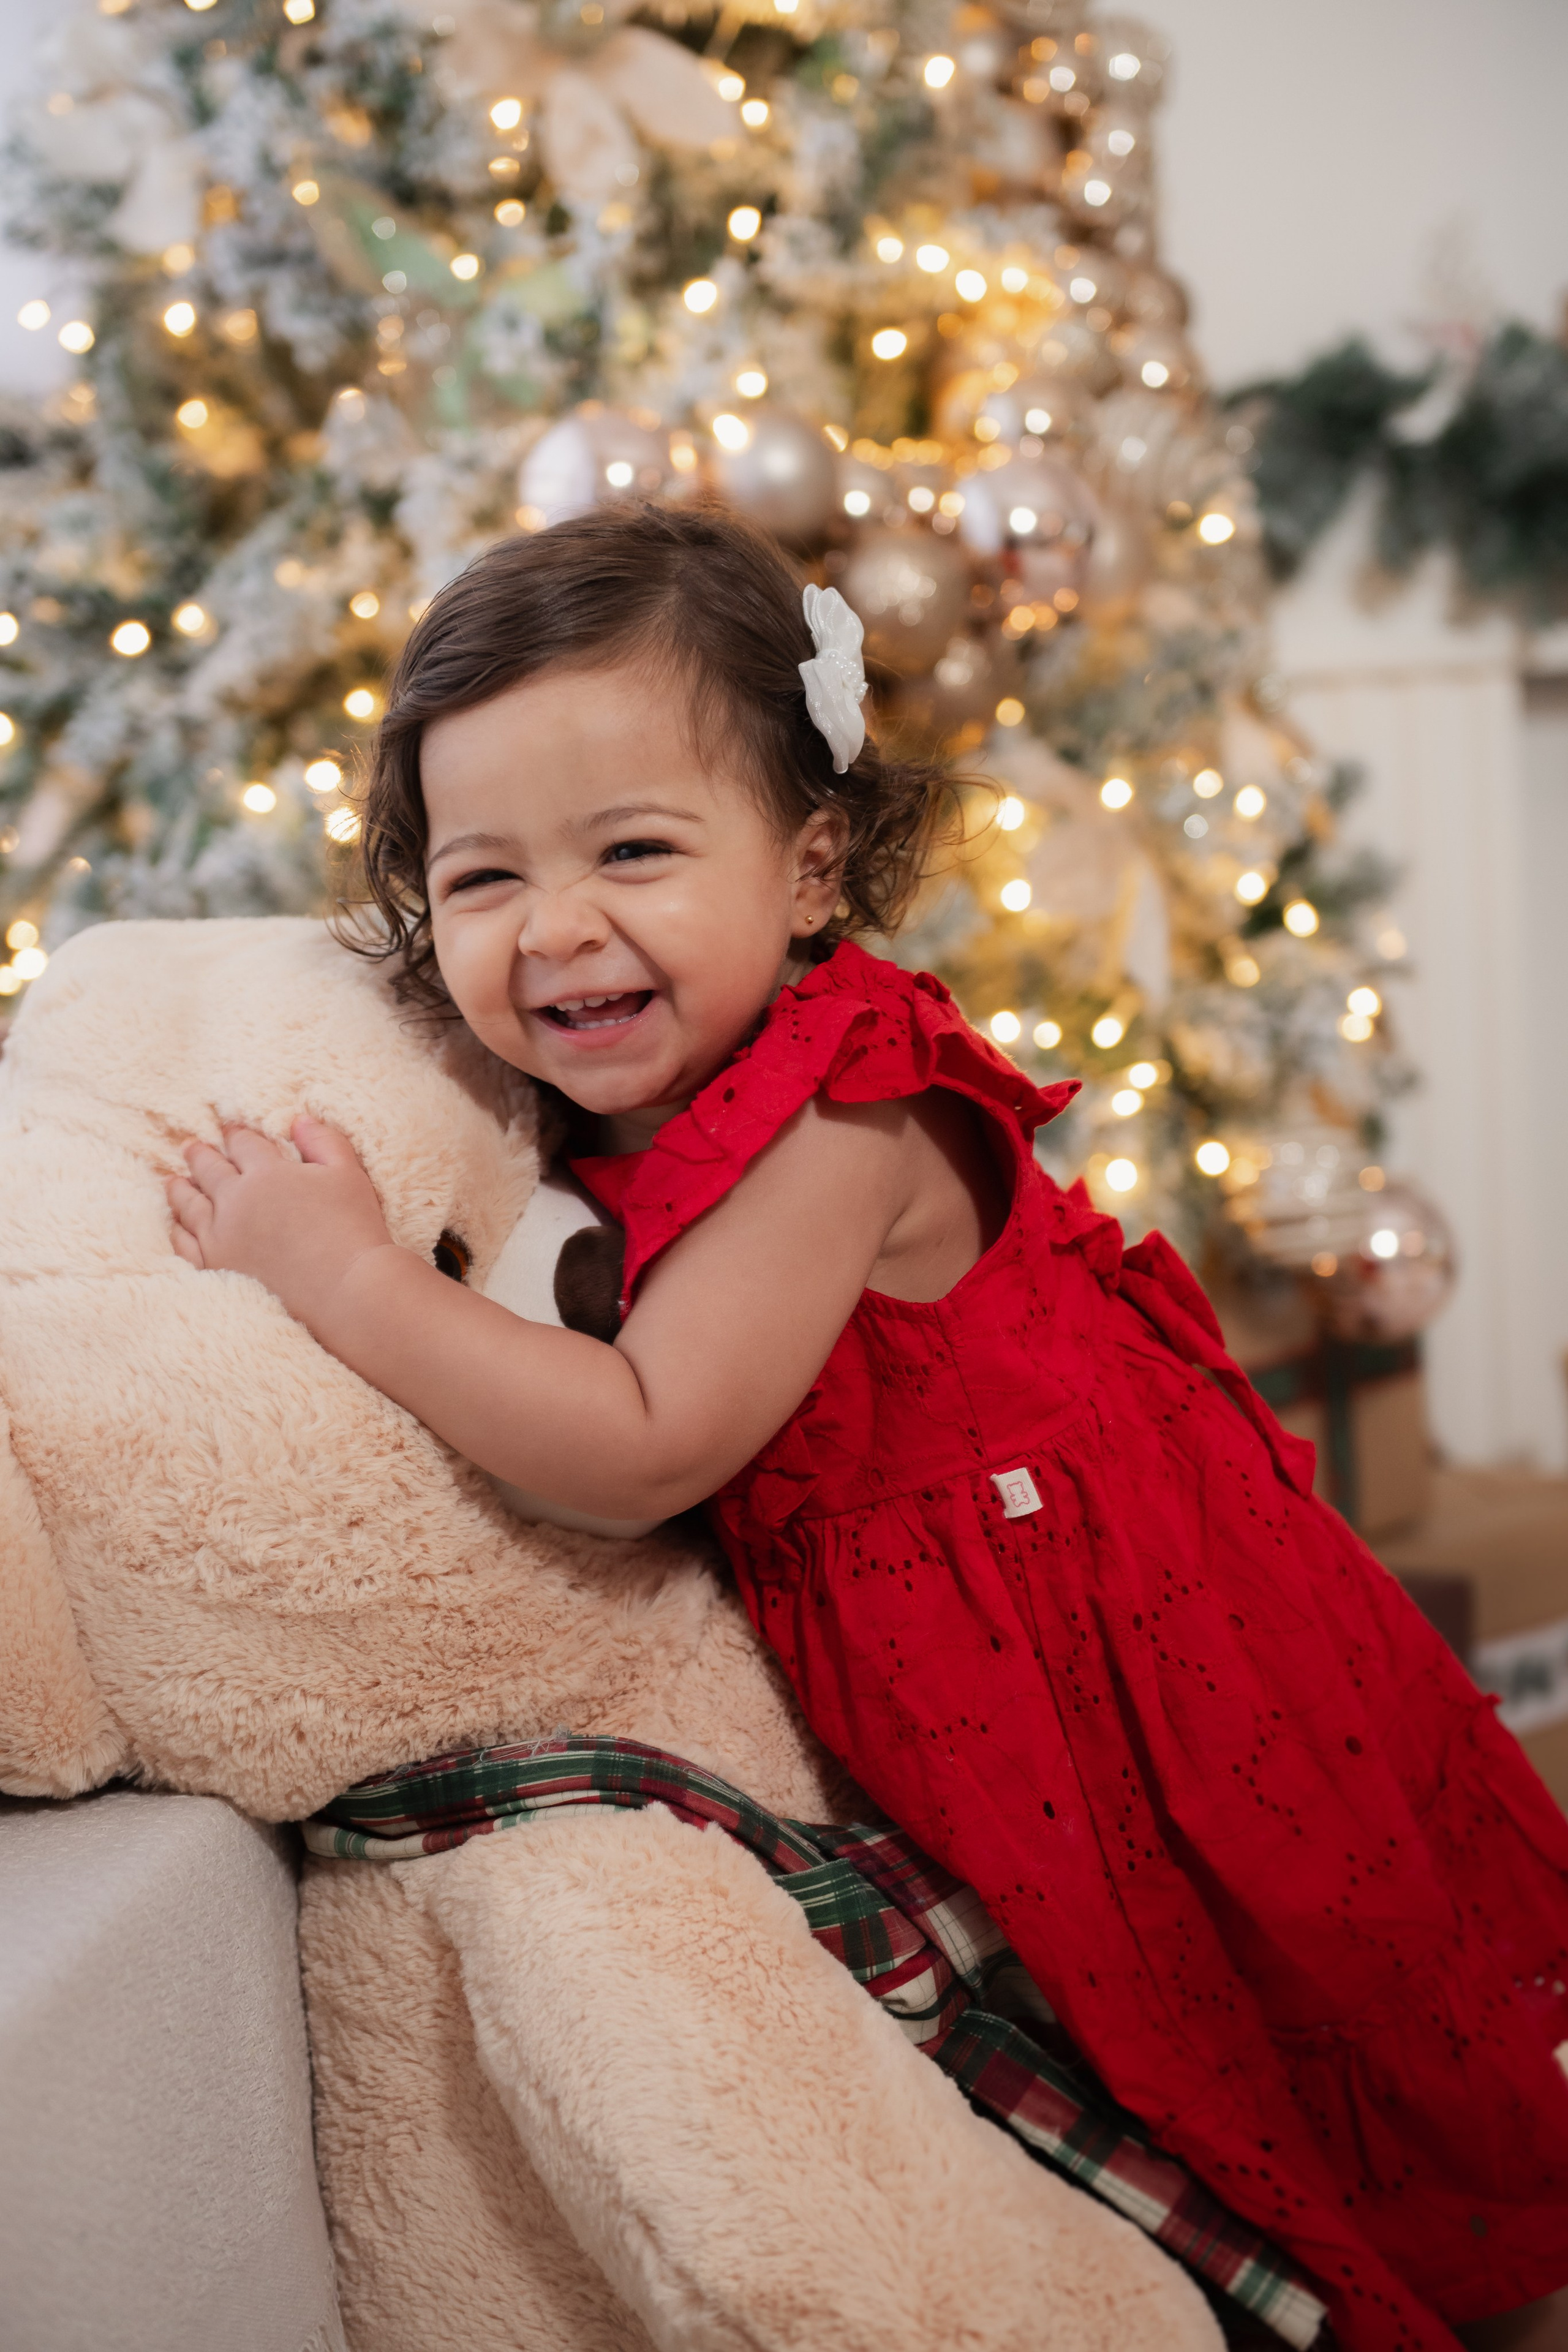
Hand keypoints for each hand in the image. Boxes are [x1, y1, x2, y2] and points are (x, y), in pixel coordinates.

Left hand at [167, 1115, 396, 1331]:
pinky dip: (178, 1230)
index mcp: (268, 1173)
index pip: (244, 1144)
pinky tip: (178, 1225)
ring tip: (173, 1181)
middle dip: (200, 1155)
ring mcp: (221, 1237)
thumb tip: (298, 1120)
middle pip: (210, 1169)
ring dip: (180, 1188)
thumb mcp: (348, 1174)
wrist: (346, 1290)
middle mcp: (236, 1201)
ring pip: (190, 1205)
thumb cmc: (354, 1230)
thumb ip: (323, 1141)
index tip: (228, 1129)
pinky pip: (186, 1245)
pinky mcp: (217, 1268)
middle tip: (191, 1147)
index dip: (235, 1134)